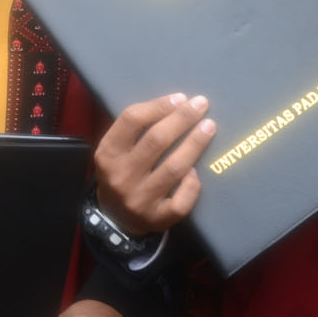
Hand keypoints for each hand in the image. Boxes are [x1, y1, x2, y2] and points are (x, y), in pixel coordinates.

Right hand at [94, 93, 214, 236]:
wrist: (115, 217)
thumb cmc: (121, 172)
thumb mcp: (116, 149)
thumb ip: (134, 129)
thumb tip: (175, 103)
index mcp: (108, 154)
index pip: (132, 120)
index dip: (158, 106)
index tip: (180, 98)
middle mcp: (121, 176)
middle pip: (156, 141)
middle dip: (182, 119)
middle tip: (201, 104)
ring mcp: (139, 200)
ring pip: (173, 168)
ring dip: (194, 144)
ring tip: (209, 126)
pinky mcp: (156, 219)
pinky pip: (180, 202)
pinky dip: (191, 186)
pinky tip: (197, 173)